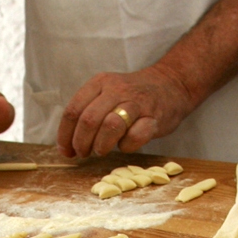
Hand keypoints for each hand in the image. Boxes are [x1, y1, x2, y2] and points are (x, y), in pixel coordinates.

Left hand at [57, 65, 194, 158]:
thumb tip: (66, 147)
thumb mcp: (106, 94)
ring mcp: (136, 102)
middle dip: (81, 143)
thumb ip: (87, 114)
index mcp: (99, 83)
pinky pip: (135, 136)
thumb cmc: (132, 97)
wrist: (171, 84)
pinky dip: (126, 146)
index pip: (73, 111)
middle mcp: (116, 89)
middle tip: (84, 153)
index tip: (66, 151)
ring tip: (101, 151)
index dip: (65, 135)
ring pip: (110, 125)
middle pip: (88, 120)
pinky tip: (125, 145)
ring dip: (101, 145)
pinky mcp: (154, 117)